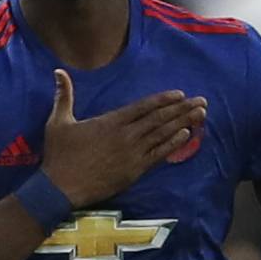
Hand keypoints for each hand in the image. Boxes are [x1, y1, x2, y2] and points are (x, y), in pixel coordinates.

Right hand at [39, 70, 206, 207]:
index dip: (163, 100)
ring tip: (201, 115)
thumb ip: (64, 95)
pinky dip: (173, 145)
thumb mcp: (58, 121)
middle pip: (159, 118)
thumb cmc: (59, 155)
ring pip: (162, 135)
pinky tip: (186, 136)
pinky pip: (158, 155)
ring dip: (183, 123)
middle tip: (202, 101)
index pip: (143, 107)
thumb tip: (58, 71)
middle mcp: (125, 135)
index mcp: (110, 121)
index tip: (180, 94)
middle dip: (182, 109)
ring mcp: (132, 154)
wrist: (60, 188)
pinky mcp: (133, 171)